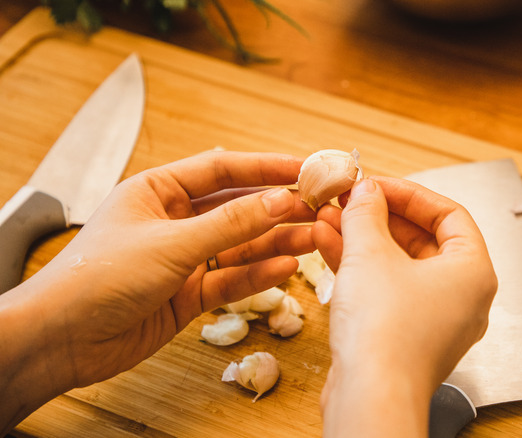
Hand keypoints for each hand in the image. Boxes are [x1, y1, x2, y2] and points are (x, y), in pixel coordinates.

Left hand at [0, 152, 314, 432]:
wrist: (62, 340)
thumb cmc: (99, 276)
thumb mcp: (172, 243)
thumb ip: (231, 224)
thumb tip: (281, 201)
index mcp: (159, 190)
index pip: (222, 170)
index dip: (266, 167)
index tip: (305, 168)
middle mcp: (174, 220)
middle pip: (238, 208)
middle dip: (278, 208)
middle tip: (319, 208)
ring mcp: (183, 258)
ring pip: (240, 246)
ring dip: (276, 242)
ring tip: (315, 239)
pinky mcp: (188, 293)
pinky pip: (232, 279)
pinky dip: (258, 275)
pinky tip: (287, 268)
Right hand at [313, 177, 497, 436]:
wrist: (371, 397)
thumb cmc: (386, 333)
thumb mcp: (370, 254)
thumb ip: (366, 213)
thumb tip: (365, 192)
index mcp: (473, 272)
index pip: (449, 214)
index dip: (409, 193)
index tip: (376, 184)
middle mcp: (462, 297)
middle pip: (422, 239)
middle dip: (379, 216)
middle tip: (348, 200)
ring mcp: (434, 319)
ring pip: (399, 265)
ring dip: (364, 239)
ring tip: (329, 218)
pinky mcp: (406, 337)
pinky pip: (387, 290)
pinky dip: (361, 267)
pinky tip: (328, 244)